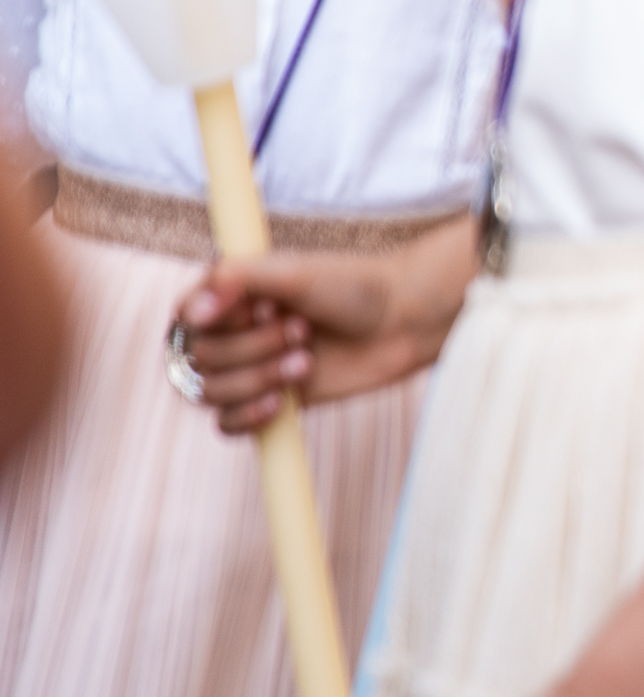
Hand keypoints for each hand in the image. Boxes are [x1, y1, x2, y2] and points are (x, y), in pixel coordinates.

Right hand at [177, 217, 475, 432]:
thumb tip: (191, 312)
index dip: (218, 321)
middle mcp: (234, 331)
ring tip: (307, 360)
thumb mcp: (295, 270)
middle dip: (253, 348)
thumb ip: (237, 278)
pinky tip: (281, 402)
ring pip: (213, 393)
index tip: (262, 308)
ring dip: (259, 378)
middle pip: (201, 359)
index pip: (186, 319)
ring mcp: (251, 367)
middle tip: (302, 330)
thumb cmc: (353, 287)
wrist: (404, 323)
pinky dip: (248, 417)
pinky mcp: (269, 400)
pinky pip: (227, 425)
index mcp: (231, 295)